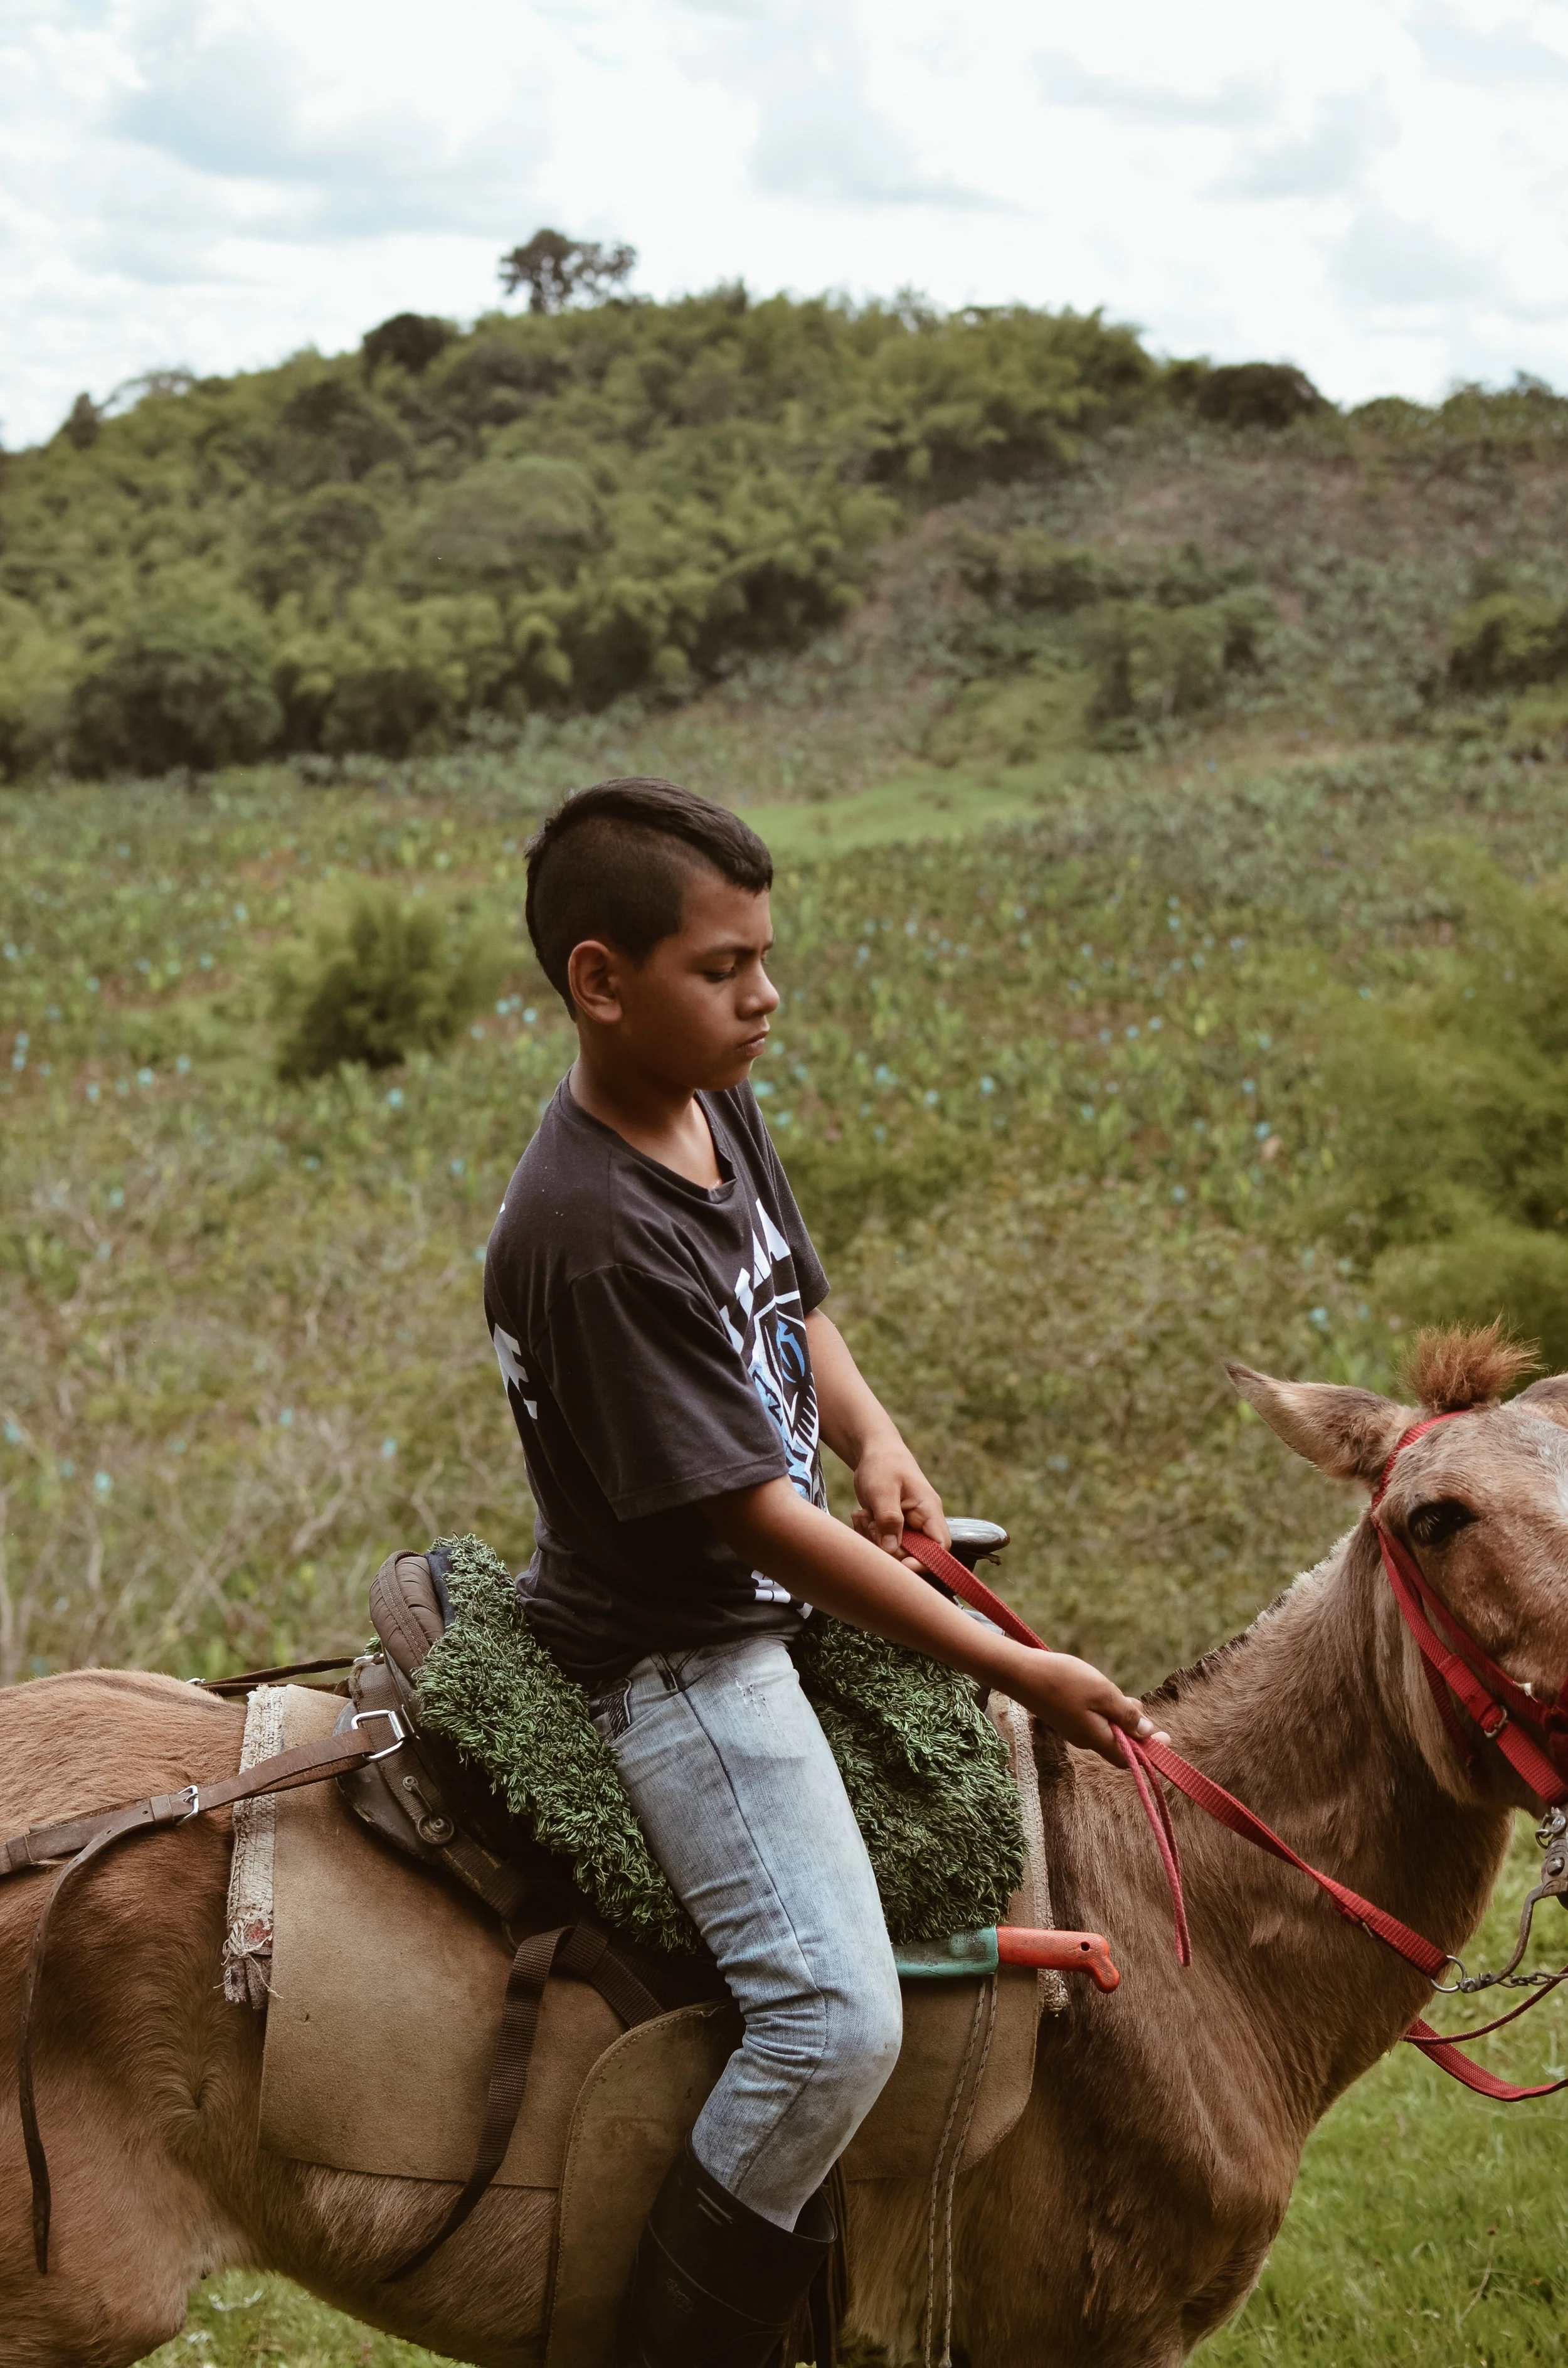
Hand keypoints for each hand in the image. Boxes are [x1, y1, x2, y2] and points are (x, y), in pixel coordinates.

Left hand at [851, 1437, 949, 1559]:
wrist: (875, 1453)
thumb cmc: (883, 1465)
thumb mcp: (883, 1490)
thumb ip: (889, 1519)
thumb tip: (892, 1550)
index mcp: (928, 1511)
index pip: (940, 1546)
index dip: (925, 1562)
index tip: (901, 1564)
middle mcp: (922, 1522)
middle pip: (913, 1553)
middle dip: (887, 1547)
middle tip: (870, 1524)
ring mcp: (907, 1526)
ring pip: (894, 1550)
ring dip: (874, 1539)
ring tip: (863, 1516)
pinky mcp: (893, 1528)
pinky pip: (882, 1543)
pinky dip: (868, 1535)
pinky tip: (861, 1517)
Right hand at [1008, 1649, 1167, 1767]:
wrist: (1021, 1673)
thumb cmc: (1064, 1681)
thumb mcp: (1103, 1694)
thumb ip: (1125, 1715)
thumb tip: (1146, 1733)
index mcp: (1097, 1738)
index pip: (1128, 1759)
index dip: (1150, 1752)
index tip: (1166, 1737)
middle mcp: (1086, 1739)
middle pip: (1119, 1743)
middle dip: (1135, 1728)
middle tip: (1138, 1704)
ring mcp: (1073, 1728)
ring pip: (1106, 1728)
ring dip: (1120, 1715)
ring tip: (1121, 1694)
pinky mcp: (1065, 1716)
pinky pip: (1094, 1719)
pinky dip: (1105, 1709)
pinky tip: (1102, 1690)